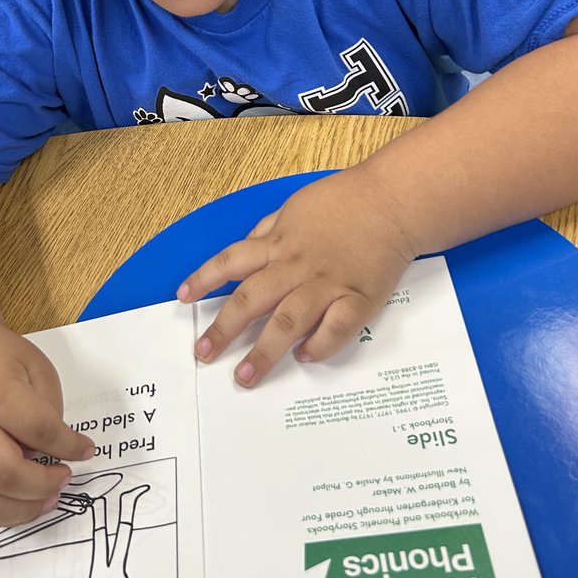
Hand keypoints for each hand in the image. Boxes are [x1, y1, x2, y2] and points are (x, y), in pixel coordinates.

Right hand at [0, 317, 94, 524]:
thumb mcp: (35, 366)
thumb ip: (48, 409)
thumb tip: (56, 451)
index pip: (38, 429)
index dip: (68, 445)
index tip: (87, 450)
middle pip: (5, 473)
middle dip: (42, 484)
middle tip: (66, 476)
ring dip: (21, 510)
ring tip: (49, 500)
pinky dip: (1, 512)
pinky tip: (25, 504)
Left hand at [178, 167, 416, 386]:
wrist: (393, 202)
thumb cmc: (344, 201)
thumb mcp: (295, 207)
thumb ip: (270, 229)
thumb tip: (249, 244)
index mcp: (279, 242)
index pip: (231, 261)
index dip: (204, 279)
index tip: (183, 298)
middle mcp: (297, 266)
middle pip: (251, 299)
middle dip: (223, 329)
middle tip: (203, 353)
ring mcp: (328, 284)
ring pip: (287, 321)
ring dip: (263, 351)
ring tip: (244, 376)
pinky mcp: (359, 298)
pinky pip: (335, 329)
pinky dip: (318, 346)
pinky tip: (304, 357)